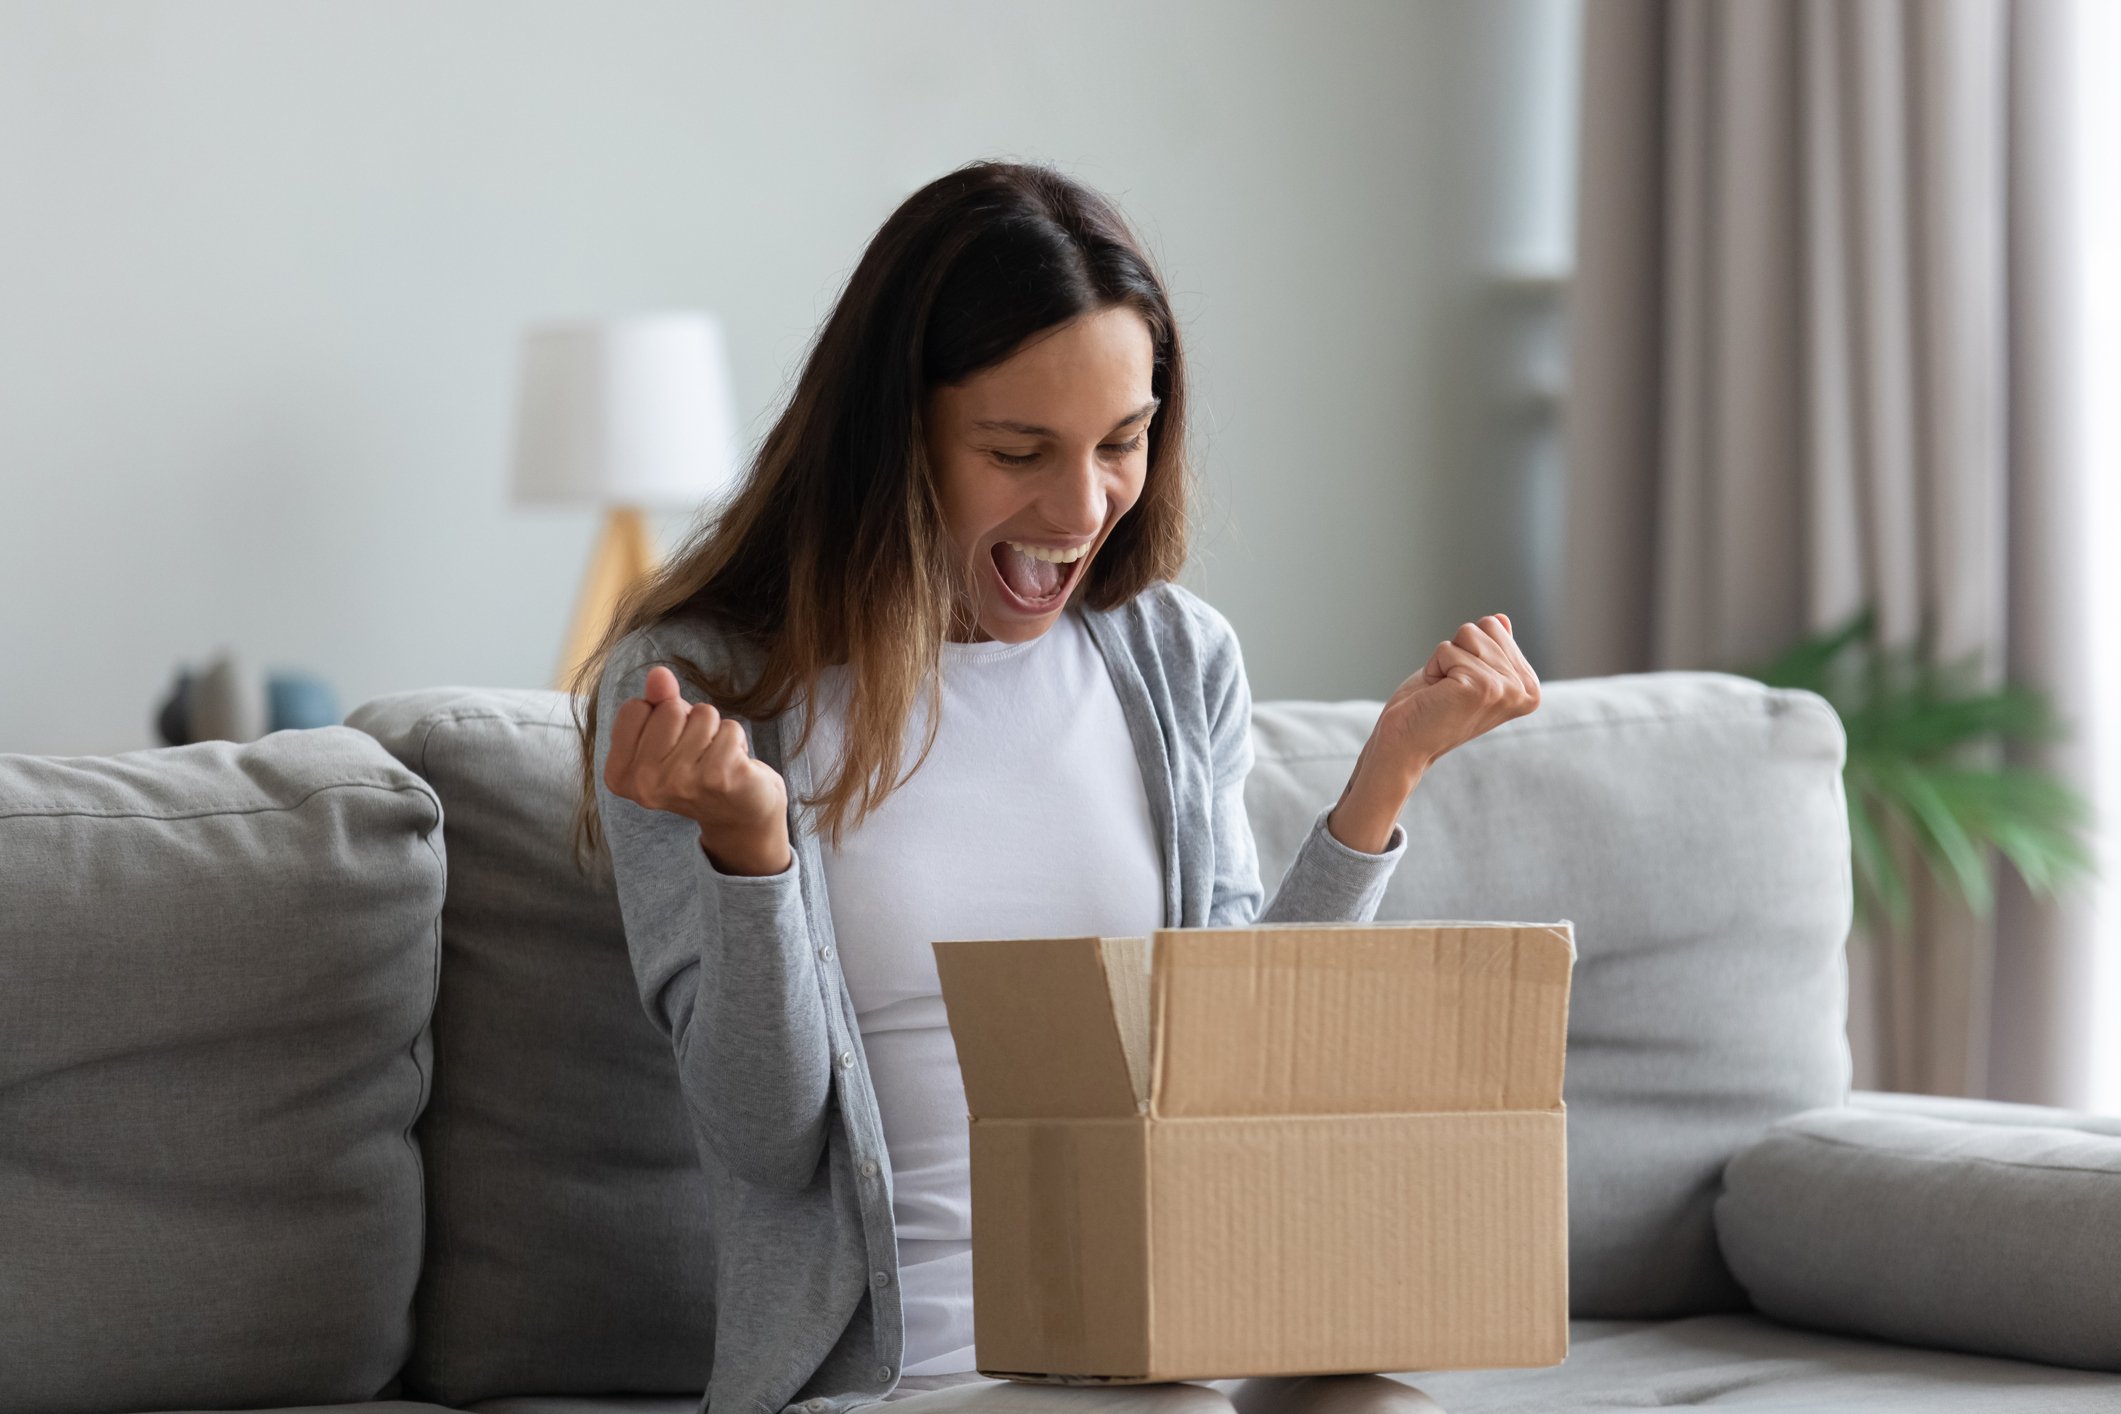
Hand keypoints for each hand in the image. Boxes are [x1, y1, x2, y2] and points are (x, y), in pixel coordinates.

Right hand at [603, 664, 792, 875]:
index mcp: (621, 775)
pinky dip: (737, 740)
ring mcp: (681, 782)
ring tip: (715, 758)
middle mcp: (645, 784)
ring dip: (715, 730)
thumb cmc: (698, 769)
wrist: (739, 816)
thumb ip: (658, 702)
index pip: (634, 707)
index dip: (658, 717)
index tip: (669, 747)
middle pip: (669, 708)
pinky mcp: (718, 777)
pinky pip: (730, 728)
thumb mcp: (667, 736)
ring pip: (703, 714)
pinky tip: (733, 765)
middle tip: (697, 753)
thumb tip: (659, 673)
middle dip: (690, 721)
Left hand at [1380, 611, 1541, 772]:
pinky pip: (1448, 649)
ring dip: (1445, 660)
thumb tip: (1500, 618)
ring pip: (1468, 634)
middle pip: (1486, 626)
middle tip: (1449, 687)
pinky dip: (1434, 668)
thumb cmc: (1431, 707)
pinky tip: (1436, 695)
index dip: (1467, 649)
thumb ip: (1490, 650)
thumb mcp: (1465, 671)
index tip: (1461, 683)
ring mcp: (1506, 690)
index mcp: (1528, 686)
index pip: (1496, 627)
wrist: (1404, 743)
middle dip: (1457, 651)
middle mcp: (1525, 690)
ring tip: (1443, 691)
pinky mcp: (1482, 688)